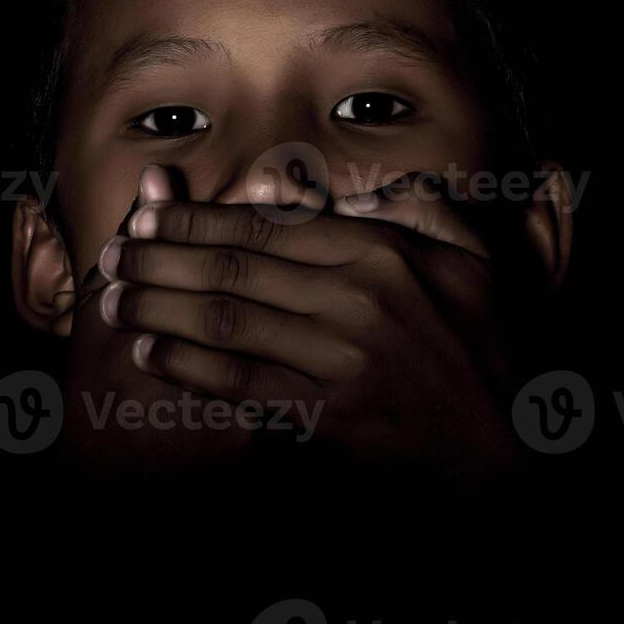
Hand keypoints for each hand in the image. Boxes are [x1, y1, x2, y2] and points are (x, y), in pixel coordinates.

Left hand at [95, 182, 520, 479]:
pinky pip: (242, 383)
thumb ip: (407, 207)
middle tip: (111, 256)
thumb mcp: (466, 256)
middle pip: (232, 265)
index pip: (264, 222)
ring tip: (114, 302)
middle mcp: (356, 292)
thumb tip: (343, 182)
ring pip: (226, 319)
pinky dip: (188, 368)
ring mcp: (344, 353)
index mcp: (378, 247)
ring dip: (158, 308)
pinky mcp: (334, 412)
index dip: (195, 218)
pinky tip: (150, 357)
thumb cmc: (484, 344)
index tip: (146, 215)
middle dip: (159, 258)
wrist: (512, 441)